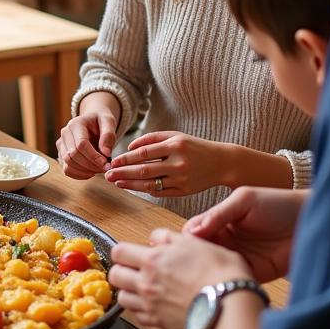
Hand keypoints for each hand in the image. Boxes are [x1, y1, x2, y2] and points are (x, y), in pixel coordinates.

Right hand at [56, 111, 117, 178]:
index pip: (81, 145)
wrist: (92, 121)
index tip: (107, 164)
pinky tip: (91, 171)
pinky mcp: (61, 154)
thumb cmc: (101, 122)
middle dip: (91, 166)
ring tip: (99, 169)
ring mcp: (61, 144)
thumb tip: (106, 153)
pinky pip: (67, 169)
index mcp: (76, 124)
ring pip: (68, 164)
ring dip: (85, 171)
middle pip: (73, 156)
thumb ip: (108, 136)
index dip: (94, 157)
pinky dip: (79, 175)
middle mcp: (65, 133)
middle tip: (105, 168)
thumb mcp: (109, 122)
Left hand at [107, 131, 225, 196]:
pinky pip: (160, 192)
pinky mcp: (184, 191)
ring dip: (130, 184)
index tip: (112, 161)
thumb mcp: (175, 135)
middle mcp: (179, 163)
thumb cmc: (194, 147)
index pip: (144, 153)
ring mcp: (182, 179)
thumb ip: (151, 139)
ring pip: (150, 184)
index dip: (125, 158)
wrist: (222, 163)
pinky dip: (144, 190)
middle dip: (123, 173)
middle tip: (107, 175)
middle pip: (144, 170)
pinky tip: (132, 187)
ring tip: (116, 182)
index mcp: (176, 146)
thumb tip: (129, 147)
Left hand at [109, 229, 250, 328]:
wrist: (231, 305)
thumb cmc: (220, 273)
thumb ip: (169, 238)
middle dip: (122, 271)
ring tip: (143, 290)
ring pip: (122, 298)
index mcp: (153, 260)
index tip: (131, 254)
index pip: (118, 252)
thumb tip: (156, 238)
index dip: (123, 252)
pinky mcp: (160, 323)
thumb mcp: (195, 242)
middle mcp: (146, 282)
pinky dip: (142, 311)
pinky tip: (154, 305)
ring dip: (129, 292)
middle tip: (134, 271)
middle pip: (115, 275)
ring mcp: (151, 305)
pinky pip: (138, 317)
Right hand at [182, 186, 305, 282]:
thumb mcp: (244, 201)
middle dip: (192, 260)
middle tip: (187, 268)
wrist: (311, 221)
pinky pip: (235, 280)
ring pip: (214, 269)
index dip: (185, 240)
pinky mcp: (255, 274)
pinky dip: (228, 282)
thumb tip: (191, 231)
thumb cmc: (278, 204)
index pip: (193, 232)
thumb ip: (218, 214)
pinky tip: (223, 282)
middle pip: (200, 253)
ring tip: (202, 276)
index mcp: (219, 221)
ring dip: (208, 273)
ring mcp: (239, 258)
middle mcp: (226, 241)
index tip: (180, 249)